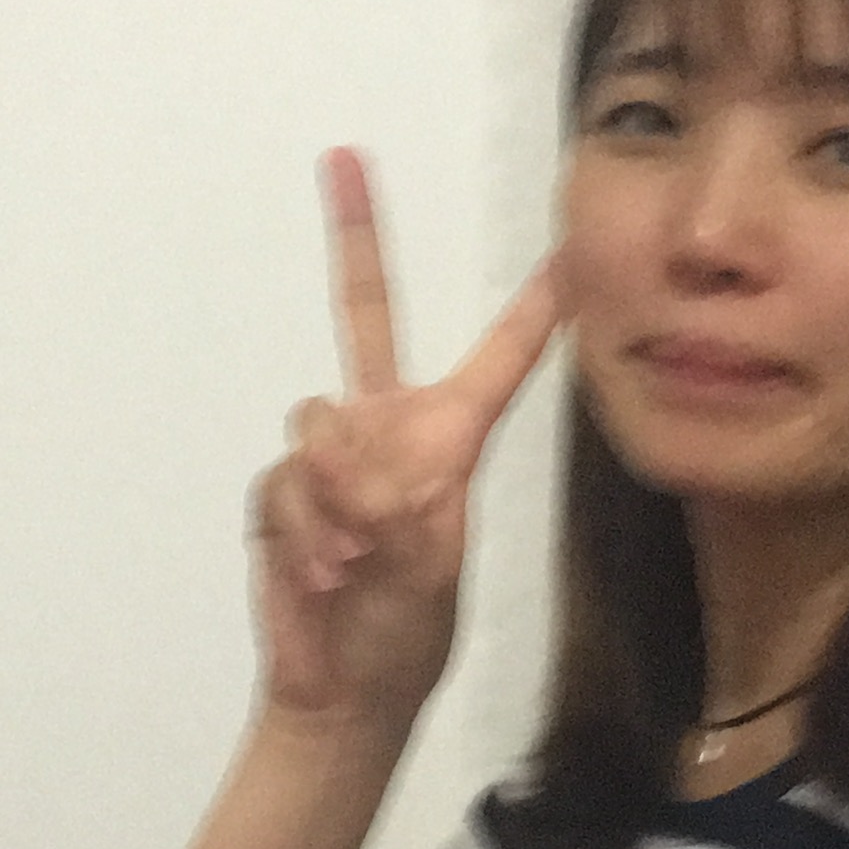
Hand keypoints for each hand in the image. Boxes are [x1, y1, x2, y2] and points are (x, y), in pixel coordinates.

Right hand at [250, 146, 561, 736]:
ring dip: (341, 501)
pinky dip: (306, 532)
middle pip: (363, 312)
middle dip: (353, 231)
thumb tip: (344, 457)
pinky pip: (286, 482)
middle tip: (343, 156)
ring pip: (320, 426)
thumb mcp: (431, 563)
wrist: (341, 692)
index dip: (533, 305)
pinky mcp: (281, 487)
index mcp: (448, 435)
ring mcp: (328, 452)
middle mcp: (386, 425)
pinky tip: (324, 574)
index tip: (568, 247)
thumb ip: (395, 497)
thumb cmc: (406, 633)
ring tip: (358, 562)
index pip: (498, 358)